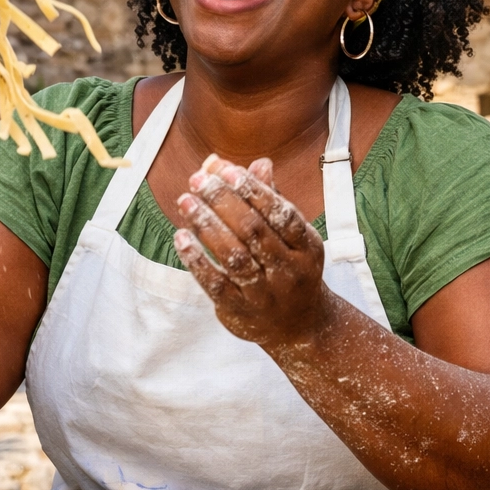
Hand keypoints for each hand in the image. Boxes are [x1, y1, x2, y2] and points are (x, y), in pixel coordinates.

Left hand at [171, 155, 336, 346]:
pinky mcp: (240, 311)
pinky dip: (197, 259)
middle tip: (197, 180)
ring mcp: (265, 294)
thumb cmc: (289, 267)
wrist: (299, 327)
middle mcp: (289, 270)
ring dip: (207, 225)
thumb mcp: (291, 236)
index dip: (252, 188)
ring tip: (185, 201)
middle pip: (254, 231)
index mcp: (307, 246)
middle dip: (223, 201)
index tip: (223, 168)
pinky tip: (182, 237)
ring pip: (234, 256)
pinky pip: (216, 284)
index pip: (281, 212)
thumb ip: (271, 199)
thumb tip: (258, 162)